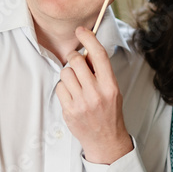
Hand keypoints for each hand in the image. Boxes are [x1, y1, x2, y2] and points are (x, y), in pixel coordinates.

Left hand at [56, 27, 132, 164]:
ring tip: (76, 84)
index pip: (98, 55)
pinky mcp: (69, 110)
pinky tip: (71, 96)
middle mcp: (96, 93)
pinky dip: (63, 88)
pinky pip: (59, 87)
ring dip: (68, 74)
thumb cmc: (109, 112)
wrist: (106, 141)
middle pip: (76, 60)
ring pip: (65, 72)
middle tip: (77, 64)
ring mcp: (81, 102)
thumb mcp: (112, 90)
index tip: (81, 31)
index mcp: (110, 85)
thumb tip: (86, 50)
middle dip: (74, 58)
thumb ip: (100, 72)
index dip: (88, 38)